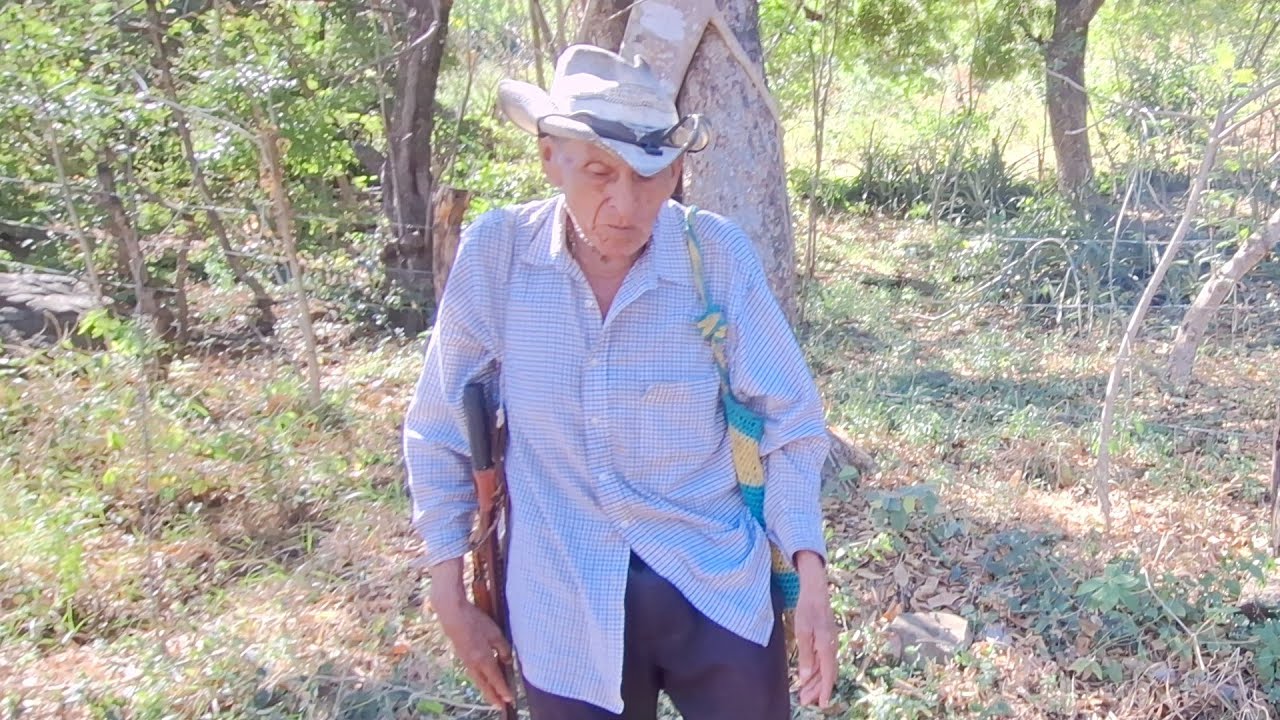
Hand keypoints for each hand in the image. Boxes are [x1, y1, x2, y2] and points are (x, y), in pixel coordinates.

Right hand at [428, 564, 513, 707]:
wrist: (453, 615)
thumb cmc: (475, 621)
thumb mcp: (495, 633)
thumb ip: (503, 648)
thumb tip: (507, 661)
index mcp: (483, 658)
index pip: (496, 679)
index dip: (503, 690)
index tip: (510, 700)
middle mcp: (473, 663)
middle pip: (485, 685)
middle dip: (493, 697)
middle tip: (501, 707)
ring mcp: (466, 660)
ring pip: (478, 680)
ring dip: (486, 690)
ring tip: (493, 698)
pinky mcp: (462, 655)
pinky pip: (473, 673)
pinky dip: (480, 680)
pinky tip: (483, 680)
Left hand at [792, 551, 837, 707]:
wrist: (816, 591)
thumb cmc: (807, 609)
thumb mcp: (802, 631)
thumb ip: (805, 655)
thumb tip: (804, 677)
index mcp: (827, 646)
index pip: (827, 674)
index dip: (824, 690)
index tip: (821, 704)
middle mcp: (832, 647)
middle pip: (827, 674)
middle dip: (816, 689)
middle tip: (805, 701)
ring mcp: (830, 644)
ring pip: (825, 668)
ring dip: (816, 681)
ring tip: (804, 693)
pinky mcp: (827, 640)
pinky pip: (824, 660)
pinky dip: (816, 670)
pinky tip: (808, 676)